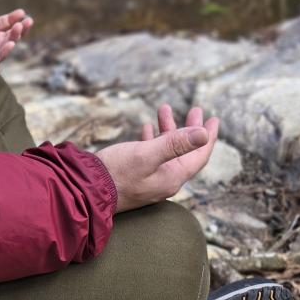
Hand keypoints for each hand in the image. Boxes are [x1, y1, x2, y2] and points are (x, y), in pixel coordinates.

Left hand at [0, 0, 31, 70]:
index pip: (1, 23)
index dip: (12, 19)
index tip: (22, 13)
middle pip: (6, 35)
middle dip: (19, 29)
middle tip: (28, 21)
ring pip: (2, 47)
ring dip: (14, 39)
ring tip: (20, 29)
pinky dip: (3, 53)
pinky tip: (10, 43)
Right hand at [96, 104, 219, 211]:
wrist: (86, 191)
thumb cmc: (115, 173)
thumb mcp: (147, 154)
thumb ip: (175, 144)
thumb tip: (204, 134)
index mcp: (172, 177)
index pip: (199, 156)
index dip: (208, 137)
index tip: (214, 119)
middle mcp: (164, 181)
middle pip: (185, 152)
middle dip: (190, 129)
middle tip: (195, 109)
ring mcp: (149, 180)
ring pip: (166, 151)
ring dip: (168, 129)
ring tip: (164, 108)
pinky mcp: (135, 177)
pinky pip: (151, 155)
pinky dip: (152, 139)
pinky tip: (146, 128)